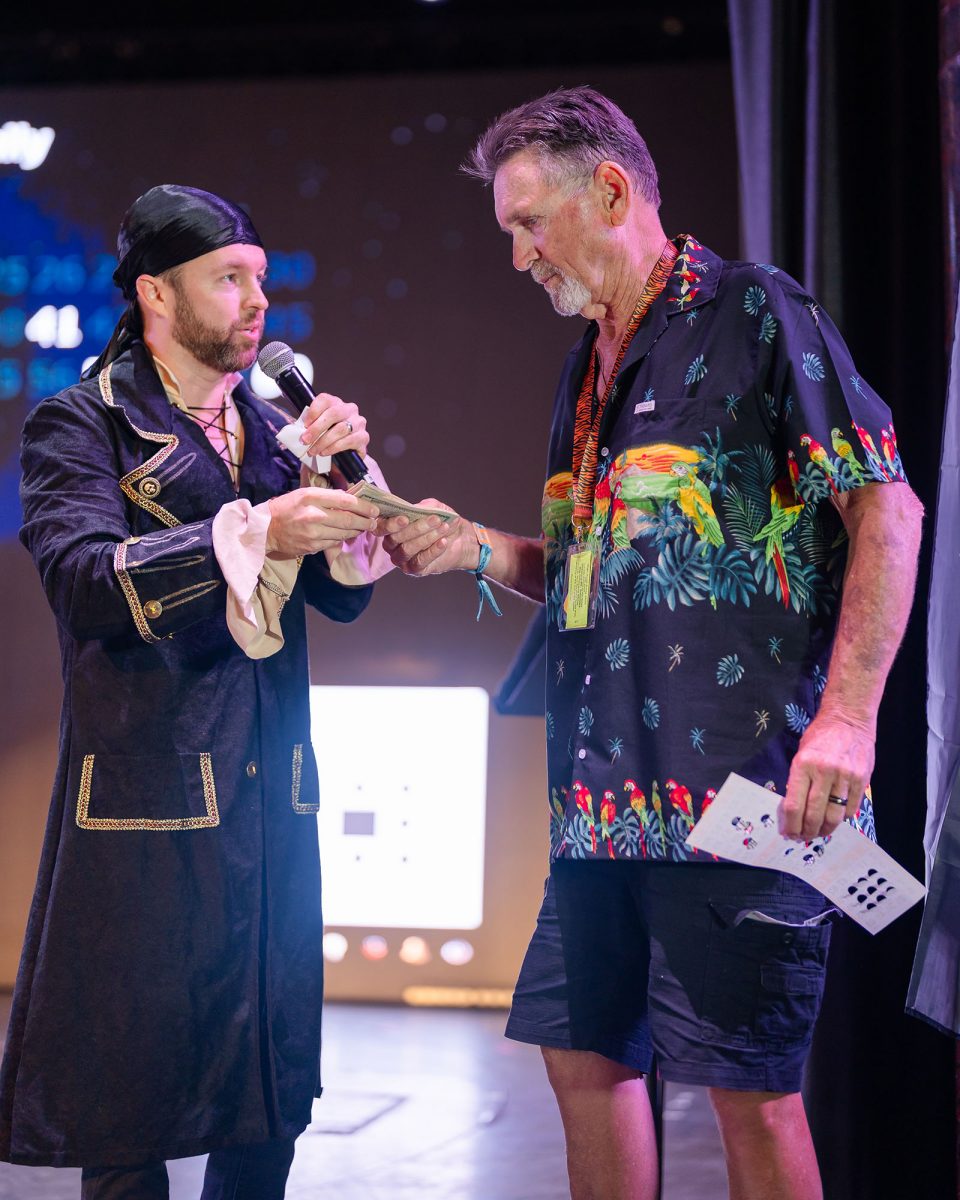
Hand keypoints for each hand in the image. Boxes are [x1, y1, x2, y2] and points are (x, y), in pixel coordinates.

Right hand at [266, 488, 379, 558]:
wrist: (265, 529)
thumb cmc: (285, 508)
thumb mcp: (303, 494)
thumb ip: (326, 496)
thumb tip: (349, 500)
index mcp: (311, 497)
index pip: (345, 501)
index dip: (364, 506)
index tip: (374, 509)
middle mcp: (314, 515)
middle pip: (348, 519)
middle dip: (365, 521)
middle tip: (373, 521)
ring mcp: (313, 533)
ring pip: (343, 533)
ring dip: (356, 531)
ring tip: (363, 528)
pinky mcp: (312, 546)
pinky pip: (333, 543)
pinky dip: (342, 539)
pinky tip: (347, 535)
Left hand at [300, 392, 368, 460]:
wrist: (344, 454)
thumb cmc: (328, 437)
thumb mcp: (318, 428)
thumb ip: (309, 425)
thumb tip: (296, 430)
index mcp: (336, 402)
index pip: (325, 399)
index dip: (313, 411)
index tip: (304, 425)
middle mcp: (350, 409)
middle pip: (333, 414)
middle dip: (316, 429)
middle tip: (305, 440)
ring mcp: (359, 422)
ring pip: (340, 429)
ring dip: (323, 441)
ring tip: (313, 450)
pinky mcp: (364, 437)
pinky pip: (348, 441)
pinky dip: (334, 448)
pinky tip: (325, 452)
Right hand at [378, 500, 475, 575]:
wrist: (460, 539)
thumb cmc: (441, 521)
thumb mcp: (434, 508)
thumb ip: (424, 507)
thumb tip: (416, 510)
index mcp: (391, 527)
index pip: (381, 527)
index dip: (390, 524)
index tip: (405, 518)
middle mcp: (391, 544)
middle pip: (395, 538)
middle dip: (417, 528)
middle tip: (435, 519)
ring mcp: (401, 559)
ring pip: (407, 549)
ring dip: (427, 537)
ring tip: (444, 528)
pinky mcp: (414, 569)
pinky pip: (419, 561)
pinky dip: (433, 551)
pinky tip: (444, 541)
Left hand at [779, 710, 874, 839]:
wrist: (849, 719)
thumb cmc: (821, 736)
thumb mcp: (801, 754)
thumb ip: (798, 779)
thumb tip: (794, 808)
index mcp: (803, 765)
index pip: (794, 805)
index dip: (790, 824)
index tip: (787, 833)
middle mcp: (824, 772)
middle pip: (814, 815)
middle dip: (806, 832)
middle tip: (801, 837)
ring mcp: (845, 777)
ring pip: (834, 816)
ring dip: (824, 830)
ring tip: (817, 834)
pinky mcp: (861, 780)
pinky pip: (850, 809)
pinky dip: (841, 819)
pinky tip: (834, 820)